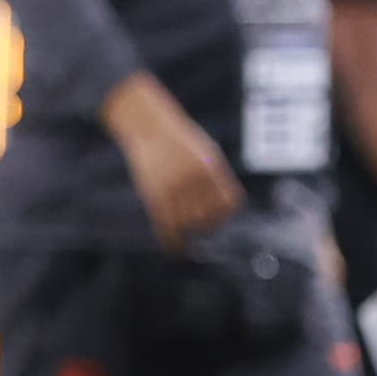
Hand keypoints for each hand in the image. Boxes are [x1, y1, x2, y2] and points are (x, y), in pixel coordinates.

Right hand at [104, 76, 244, 250]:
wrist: (148, 127)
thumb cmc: (178, 140)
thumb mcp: (204, 152)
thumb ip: (214, 178)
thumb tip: (223, 207)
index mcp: (210, 167)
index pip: (228, 202)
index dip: (226, 213)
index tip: (220, 217)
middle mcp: (193, 179)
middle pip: (208, 215)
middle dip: (207, 225)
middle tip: (202, 228)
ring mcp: (172, 187)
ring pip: (187, 224)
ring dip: (190, 235)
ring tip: (187, 239)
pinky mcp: (153, 194)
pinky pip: (165, 225)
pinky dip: (172, 241)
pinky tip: (175, 249)